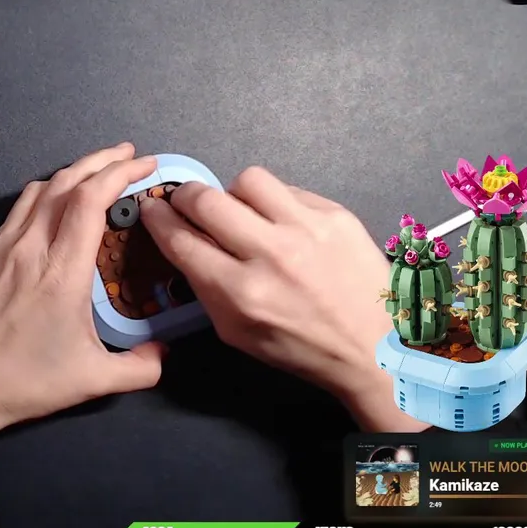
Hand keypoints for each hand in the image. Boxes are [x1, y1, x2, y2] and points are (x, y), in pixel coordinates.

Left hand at [0, 144, 168, 469]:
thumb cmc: (22, 382)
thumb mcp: (92, 381)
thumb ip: (140, 367)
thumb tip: (165, 353)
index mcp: (61, 272)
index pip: (90, 200)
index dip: (119, 173)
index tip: (145, 165)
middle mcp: (30, 249)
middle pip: (66, 181)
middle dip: (102, 161)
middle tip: (130, 155)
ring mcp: (3, 248)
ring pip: (39, 190)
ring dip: (72, 172)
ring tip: (98, 172)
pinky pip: (19, 208)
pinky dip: (46, 192)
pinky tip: (56, 201)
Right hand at [140, 167, 425, 432]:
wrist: (374, 347)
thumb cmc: (298, 347)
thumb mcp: (236, 332)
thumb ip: (205, 287)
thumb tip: (184, 241)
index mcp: (240, 293)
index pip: (181, 240)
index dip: (157, 219)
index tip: (152, 209)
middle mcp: (270, 256)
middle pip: (206, 200)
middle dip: (184, 196)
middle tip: (185, 201)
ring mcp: (307, 230)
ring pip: (247, 180)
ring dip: (234, 193)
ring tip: (242, 211)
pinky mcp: (336, 215)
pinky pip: (288, 189)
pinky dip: (274, 202)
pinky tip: (282, 222)